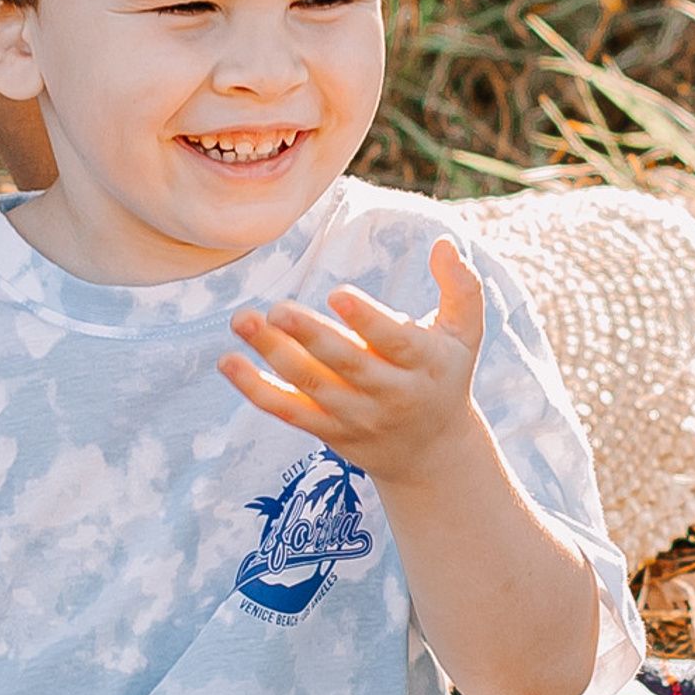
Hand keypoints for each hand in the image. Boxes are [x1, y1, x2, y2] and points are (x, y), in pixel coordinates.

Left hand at [222, 237, 482, 489]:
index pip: (395, 342)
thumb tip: (444, 242)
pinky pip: (289, 412)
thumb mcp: (466, 334)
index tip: (338, 294)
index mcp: (423, 364)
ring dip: (273, 355)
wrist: (431, 452)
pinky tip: (228, 363)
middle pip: (347, 365)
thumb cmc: (444, 374)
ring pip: (311, 387)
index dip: (367, 320)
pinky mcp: (329, 432)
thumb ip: (462, 287)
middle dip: (310, 337)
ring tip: (242, 320)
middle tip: (276, 308)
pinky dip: (257, 390)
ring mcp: (357, 416)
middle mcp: (390, 394)